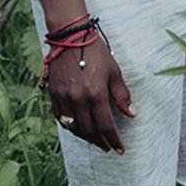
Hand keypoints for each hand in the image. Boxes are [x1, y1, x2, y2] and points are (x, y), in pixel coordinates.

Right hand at [44, 37, 133, 152]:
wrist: (70, 36)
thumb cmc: (95, 52)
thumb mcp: (114, 71)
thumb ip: (122, 95)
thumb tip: (131, 113)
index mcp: (96, 94)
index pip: (106, 126)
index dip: (114, 140)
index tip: (119, 149)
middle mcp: (78, 99)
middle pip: (89, 130)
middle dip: (100, 141)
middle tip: (107, 146)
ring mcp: (64, 97)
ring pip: (73, 127)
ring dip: (85, 136)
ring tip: (94, 139)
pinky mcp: (53, 94)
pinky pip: (60, 117)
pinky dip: (69, 125)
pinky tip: (76, 127)